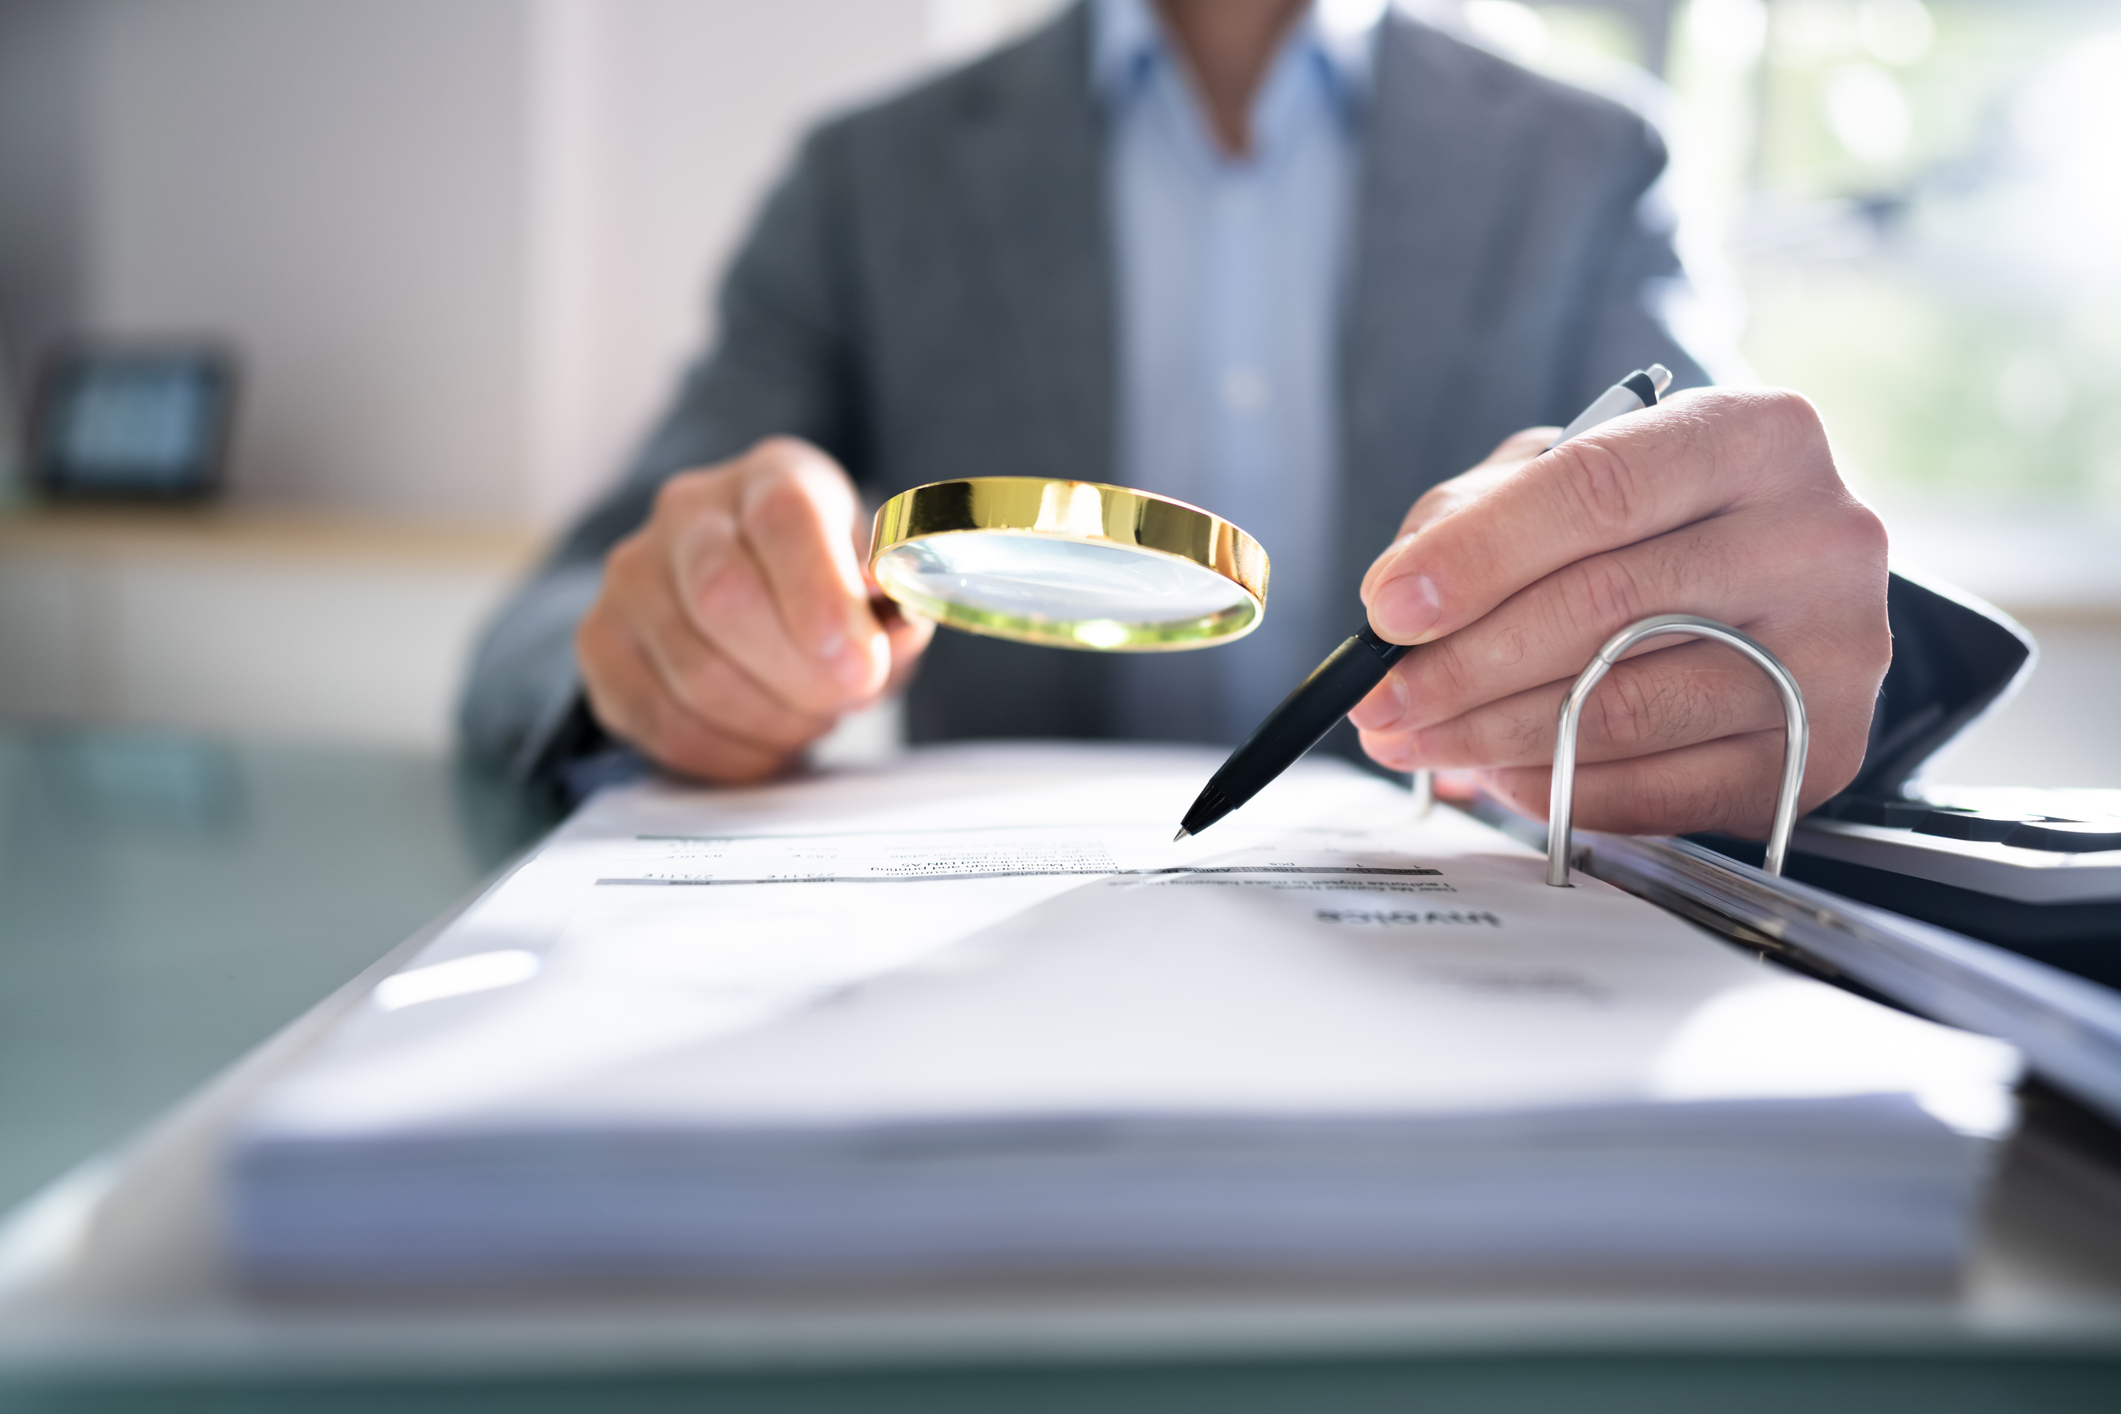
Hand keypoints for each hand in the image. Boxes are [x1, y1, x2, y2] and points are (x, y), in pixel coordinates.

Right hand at [576, 438, 932, 782]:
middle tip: (845, 701)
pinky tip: (766, 743)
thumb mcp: (884, 591)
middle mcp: (689, 510)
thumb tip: (886, 634)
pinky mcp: (600, 642)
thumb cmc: (832, 596)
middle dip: (797, 675)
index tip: (862, 666)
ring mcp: (632, 574)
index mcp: (773, 476)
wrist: (759, 608)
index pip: (784, 518)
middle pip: (723, 596)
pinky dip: (727, 753)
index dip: (822, 599)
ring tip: (811, 717)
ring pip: (694, 672)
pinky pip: (659, 720)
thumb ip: (895, 609)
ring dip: (771, 720)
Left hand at [1349, 389, 1889, 837]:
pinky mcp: (1824, 752)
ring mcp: (1833, 651)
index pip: (1597, 488)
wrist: (1792, 590)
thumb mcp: (1568, 476)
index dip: (1478, 555)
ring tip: (1417, 741)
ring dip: (1492, 739)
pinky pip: (1663, 791)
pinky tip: (1500, 777)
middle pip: (1604, 607)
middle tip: (1381, 699)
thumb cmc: (1664, 522)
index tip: (1389, 608)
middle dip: (1462, 665)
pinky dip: (1560, 790)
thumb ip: (1475, 514)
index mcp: (1755, 434)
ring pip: (1624, 707)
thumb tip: (1397, 599)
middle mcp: (1818, 537)